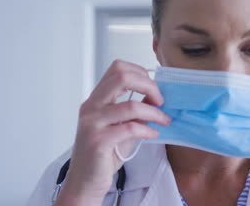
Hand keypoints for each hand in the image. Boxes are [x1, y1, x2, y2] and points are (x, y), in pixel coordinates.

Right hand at [56, 60, 170, 204]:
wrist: (85, 182)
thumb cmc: (104, 155)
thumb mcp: (122, 126)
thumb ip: (135, 110)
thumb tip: (157, 96)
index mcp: (96, 99)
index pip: (117, 68)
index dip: (141, 73)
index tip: (154, 88)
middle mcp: (91, 107)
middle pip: (121, 76)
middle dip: (149, 85)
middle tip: (161, 100)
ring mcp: (92, 123)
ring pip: (130, 105)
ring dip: (154, 111)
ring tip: (164, 119)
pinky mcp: (98, 142)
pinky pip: (130, 128)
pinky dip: (147, 129)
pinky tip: (153, 133)